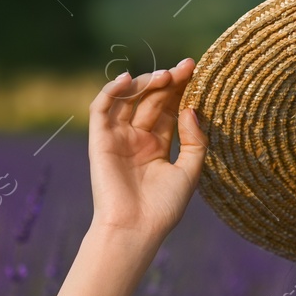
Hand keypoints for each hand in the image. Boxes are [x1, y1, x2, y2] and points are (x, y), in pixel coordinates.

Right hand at [87, 57, 206, 241]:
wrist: (135, 228)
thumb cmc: (163, 207)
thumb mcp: (190, 172)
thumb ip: (194, 140)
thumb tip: (190, 108)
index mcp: (157, 145)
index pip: (169, 108)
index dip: (181, 88)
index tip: (195, 70)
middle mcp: (137, 138)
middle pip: (152, 99)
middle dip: (168, 81)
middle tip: (186, 67)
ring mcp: (118, 137)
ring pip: (129, 99)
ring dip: (145, 83)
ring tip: (165, 76)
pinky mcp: (100, 140)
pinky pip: (101, 108)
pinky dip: (111, 90)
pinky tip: (129, 79)